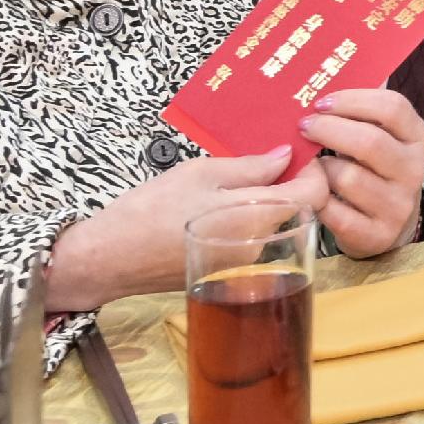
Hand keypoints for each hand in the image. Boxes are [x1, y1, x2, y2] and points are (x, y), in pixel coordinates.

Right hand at [39, 145, 328, 313]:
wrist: (108, 259)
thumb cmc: (148, 211)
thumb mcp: (200, 173)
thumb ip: (249, 167)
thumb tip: (285, 156)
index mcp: (257, 217)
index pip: (315, 195)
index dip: (314, 169)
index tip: (300, 151)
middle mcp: (260, 246)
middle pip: (299, 210)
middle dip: (291, 182)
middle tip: (267, 158)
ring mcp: (246, 264)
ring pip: (276, 224)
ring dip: (269, 199)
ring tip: (239, 177)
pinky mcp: (230, 272)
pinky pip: (255, 239)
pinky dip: (250, 218)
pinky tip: (224, 203)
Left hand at [299, 84, 423, 258]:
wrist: (389, 227)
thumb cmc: (374, 170)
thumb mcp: (382, 137)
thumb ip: (365, 109)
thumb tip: (335, 68)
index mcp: (417, 138)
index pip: (393, 108)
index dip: (353, 100)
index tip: (322, 102)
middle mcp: (414, 171)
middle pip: (370, 142)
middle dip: (328, 130)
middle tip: (303, 126)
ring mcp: (398, 205)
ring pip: (348, 178)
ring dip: (321, 168)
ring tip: (311, 164)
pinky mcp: (376, 235)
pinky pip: (335, 213)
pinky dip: (317, 200)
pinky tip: (312, 192)